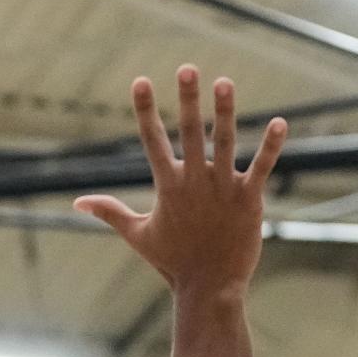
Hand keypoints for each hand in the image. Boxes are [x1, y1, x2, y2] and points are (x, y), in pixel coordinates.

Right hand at [74, 67, 286, 294]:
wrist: (208, 287)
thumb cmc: (172, 261)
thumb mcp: (137, 234)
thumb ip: (110, 212)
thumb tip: (78, 201)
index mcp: (167, 188)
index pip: (153, 142)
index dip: (146, 110)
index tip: (141, 81)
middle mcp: (194, 183)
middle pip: (189, 133)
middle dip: (187, 100)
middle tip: (187, 68)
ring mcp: (223, 189)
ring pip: (225, 142)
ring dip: (225, 112)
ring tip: (223, 82)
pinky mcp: (249, 199)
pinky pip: (262, 167)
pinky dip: (271, 146)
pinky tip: (279, 123)